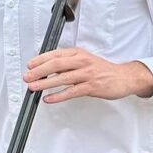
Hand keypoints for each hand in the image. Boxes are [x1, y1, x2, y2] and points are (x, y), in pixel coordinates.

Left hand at [23, 47, 152, 103]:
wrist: (124, 77)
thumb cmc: (102, 69)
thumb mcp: (84, 60)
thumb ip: (67, 64)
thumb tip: (46, 70)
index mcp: (78, 53)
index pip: (55, 54)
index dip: (40, 60)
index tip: (29, 65)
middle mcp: (82, 61)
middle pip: (56, 65)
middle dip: (39, 71)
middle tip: (27, 77)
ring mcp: (87, 74)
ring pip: (62, 78)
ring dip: (45, 84)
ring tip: (33, 88)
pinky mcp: (92, 87)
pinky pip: (72, 92)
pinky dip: (58, 96)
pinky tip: (49, 99)